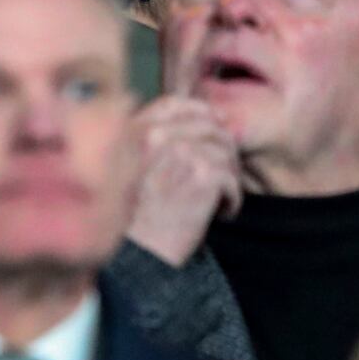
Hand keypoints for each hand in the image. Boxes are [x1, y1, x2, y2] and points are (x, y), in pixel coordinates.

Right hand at [125, 96, 241, 266]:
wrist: (137, 255)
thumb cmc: (130, 220)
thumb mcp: (126, 169)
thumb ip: (147, 143)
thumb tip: (189, 126)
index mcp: (133, 131)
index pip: (173, 104)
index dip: (199, 111)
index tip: (213, 123)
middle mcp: (155, 136)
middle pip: (206, 124)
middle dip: (222, 147)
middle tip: (222, 173)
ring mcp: (180, 153)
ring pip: (224, 151)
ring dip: (229, 176)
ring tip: (220, 199)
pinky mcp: (202, 176)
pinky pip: (231, 178)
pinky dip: (232, 199)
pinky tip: (221, 214)